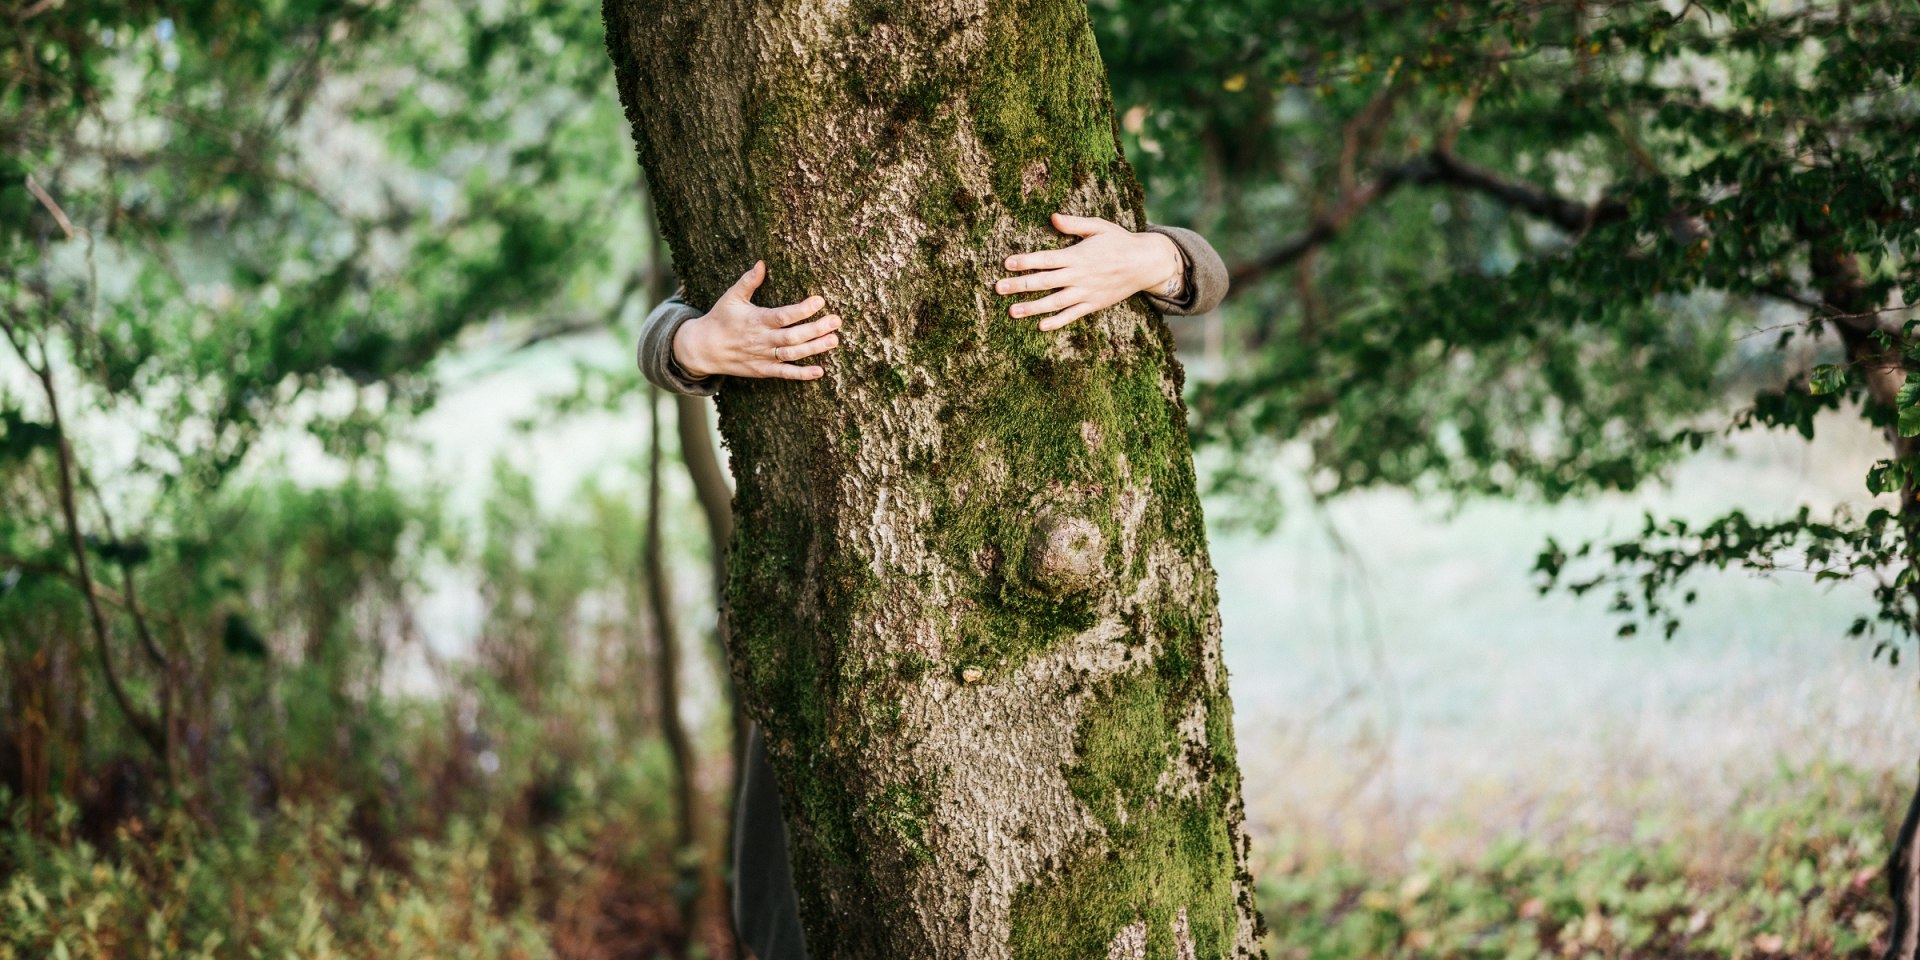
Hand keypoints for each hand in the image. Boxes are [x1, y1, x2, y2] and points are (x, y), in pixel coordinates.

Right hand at [673, 261, 841, 380]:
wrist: (703, 348)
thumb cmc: (720, 318)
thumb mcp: (731, 297)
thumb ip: (748, 281)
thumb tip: (762, 263)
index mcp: (757, 320)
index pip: (784, 315)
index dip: (803, 309)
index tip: (820, 300)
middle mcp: (762, 340)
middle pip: (793, 336)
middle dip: (816, 329)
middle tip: (836, 321)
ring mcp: (764, 357)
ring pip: (793, 354)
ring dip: (815, 348)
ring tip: (834, 340)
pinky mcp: (763, 370)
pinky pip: (785, 374)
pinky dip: (802, 374)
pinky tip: (820, 371)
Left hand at [994, 213, 1183, 330]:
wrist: (1145, 263)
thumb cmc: (1119, 241)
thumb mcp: (1099, 226)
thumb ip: (1074, 223)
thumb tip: (1053, 217)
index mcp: (1077, 255)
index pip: (1045, 259)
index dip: (1025, 261)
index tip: (1007, 263)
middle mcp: (1079, 276)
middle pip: (1044, 282)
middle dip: (1019, 285)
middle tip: (998, 288)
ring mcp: (1086, 293)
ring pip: (1054, 302)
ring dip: (1032, 308)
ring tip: (1012, 312)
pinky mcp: (1093, 305)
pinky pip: (1072, 315)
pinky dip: (1057, 322)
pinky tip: (1041, 326)